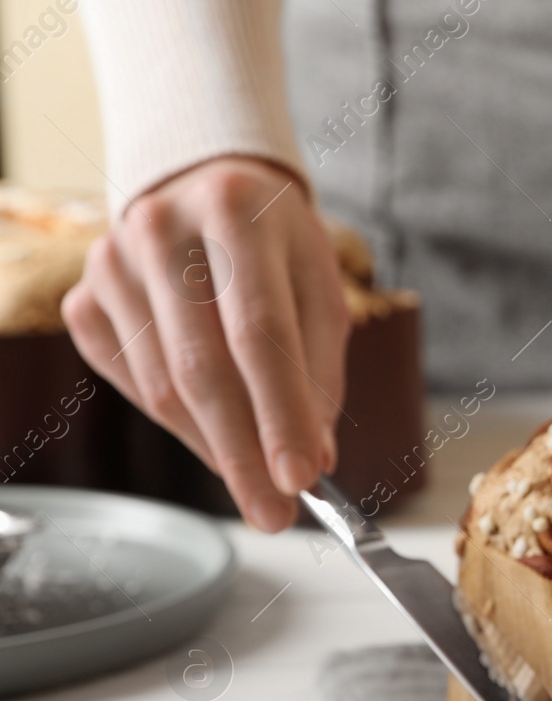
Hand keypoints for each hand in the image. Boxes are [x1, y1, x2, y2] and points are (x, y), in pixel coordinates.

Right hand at [62, 156, 349, 530]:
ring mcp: (111, 263)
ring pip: (162, 386)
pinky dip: (179, 424)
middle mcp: (161, 229)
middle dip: (243, 454)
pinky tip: (213, 433)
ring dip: (214, 448)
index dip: (280, 413)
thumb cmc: (276, 246)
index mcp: (237, 212)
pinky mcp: (83, 297)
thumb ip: (319, 373)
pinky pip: (133, 384)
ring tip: (257, 486)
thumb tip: (314, 458)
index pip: (258, 333)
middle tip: (274, 511)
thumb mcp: (320, 289)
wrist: (207, 189)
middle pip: (202, 368)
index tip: (301, 478)